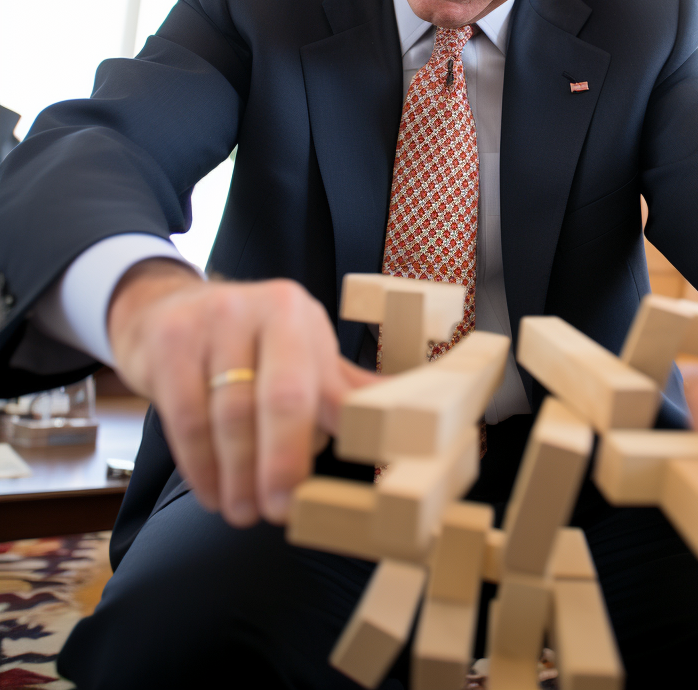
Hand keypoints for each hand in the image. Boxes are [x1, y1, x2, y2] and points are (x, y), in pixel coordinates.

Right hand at [107, 259, 378, 527]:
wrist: (167, 312)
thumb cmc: (248, 344)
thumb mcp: (297, 355)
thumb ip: (343, 391)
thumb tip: (407, 424)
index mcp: (300, 316)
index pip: (319, 388)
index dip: (324, 444)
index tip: (316, 493)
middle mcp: (261, 309)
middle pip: (280, 398)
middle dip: (281, 463)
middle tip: (275, 512)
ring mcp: (213, 320)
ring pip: (229, 414)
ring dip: (236, 475)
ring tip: (242, 511)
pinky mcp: (170, 340)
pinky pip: (185, 416)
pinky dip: (199, 464)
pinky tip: (210, 492)